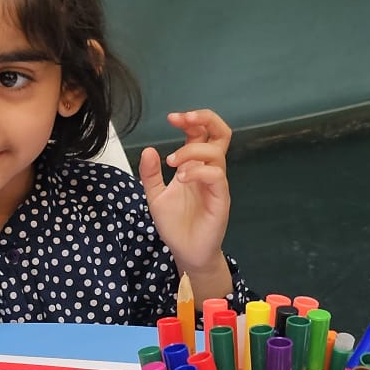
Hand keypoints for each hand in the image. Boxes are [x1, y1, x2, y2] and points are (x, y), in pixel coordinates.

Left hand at [140, 108, 232, 286]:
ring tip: (172, 163)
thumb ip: (150, 174)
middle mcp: (208, 169)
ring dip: (191, 151)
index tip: (171, 119)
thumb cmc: (175, 224)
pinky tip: (180, 179)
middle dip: (204, 118)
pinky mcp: (221, 198)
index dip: (190, 120)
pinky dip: (197, 171)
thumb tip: (149, 150)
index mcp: (195, 165)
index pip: (201, 132)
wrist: (185, 251)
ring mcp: (216, 183)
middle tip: (183, 119)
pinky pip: (216, 176)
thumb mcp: (155, 196)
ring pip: (216, 152)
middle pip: (221, 133)